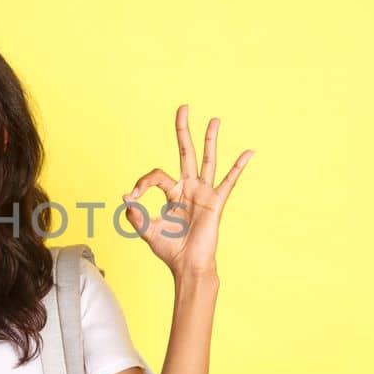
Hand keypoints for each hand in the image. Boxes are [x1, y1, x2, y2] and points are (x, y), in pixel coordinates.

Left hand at [121, 104, 252, 278]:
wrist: (186, 266)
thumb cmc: (169, 250)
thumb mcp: (147, 231)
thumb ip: (135, 215)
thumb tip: (125, 197)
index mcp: (173, 193)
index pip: (156, 175)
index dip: (141, 183)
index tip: (131, 197)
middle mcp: (189, 188)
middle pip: (186, 152)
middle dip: (183, 130)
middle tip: (183, 107)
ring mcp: (203, 193)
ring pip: (207, 160)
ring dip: (210, 139)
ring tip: (215, 119)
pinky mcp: (215, 203)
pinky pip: (228, 182)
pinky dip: (239, 166)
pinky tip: (249, 152)